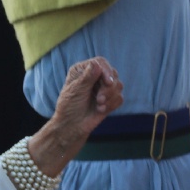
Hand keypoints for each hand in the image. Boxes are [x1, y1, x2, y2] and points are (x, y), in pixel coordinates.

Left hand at [29, 57, 123, 174]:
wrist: (72, 126)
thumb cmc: (69, 107)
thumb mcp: (75, 91)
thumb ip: (87, 77)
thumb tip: (97, 64)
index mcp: (83, 70)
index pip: (100, 63)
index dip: (106, 71)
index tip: (108, 82)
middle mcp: (95, 76)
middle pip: (112, 73)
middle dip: (108, 88)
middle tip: (99, 99)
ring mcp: (103, 87)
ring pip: (118, 85)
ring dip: (110, 97)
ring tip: (99, 106)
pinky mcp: (110, 99)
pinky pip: (119, 97)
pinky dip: (112, 104)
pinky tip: (101, 110)